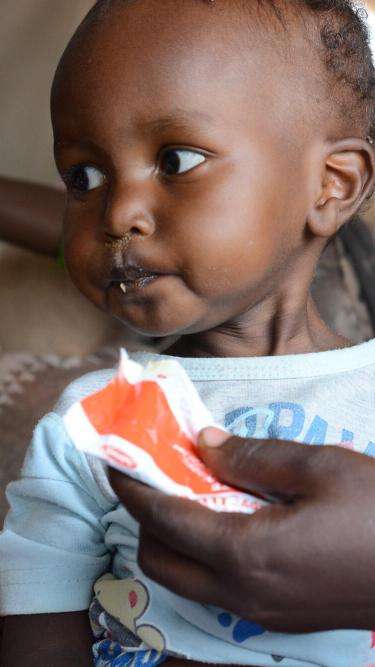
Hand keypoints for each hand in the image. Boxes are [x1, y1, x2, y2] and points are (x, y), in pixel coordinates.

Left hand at [110, 429, 374, 633]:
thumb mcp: (320, 468)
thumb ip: (253, 456)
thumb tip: (205, 444)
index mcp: (246, 553)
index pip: (164, 518)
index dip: (133, 487)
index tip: (115, 461)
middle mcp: (241, 593)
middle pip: (159, 560)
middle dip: (143, 517)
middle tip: (157, 476)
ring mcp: (259, 613)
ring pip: (184, 580)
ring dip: (171, 537)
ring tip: (189, 494)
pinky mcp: (277, 618)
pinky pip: (215, 589)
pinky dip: (200, 555)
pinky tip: (226, 521)